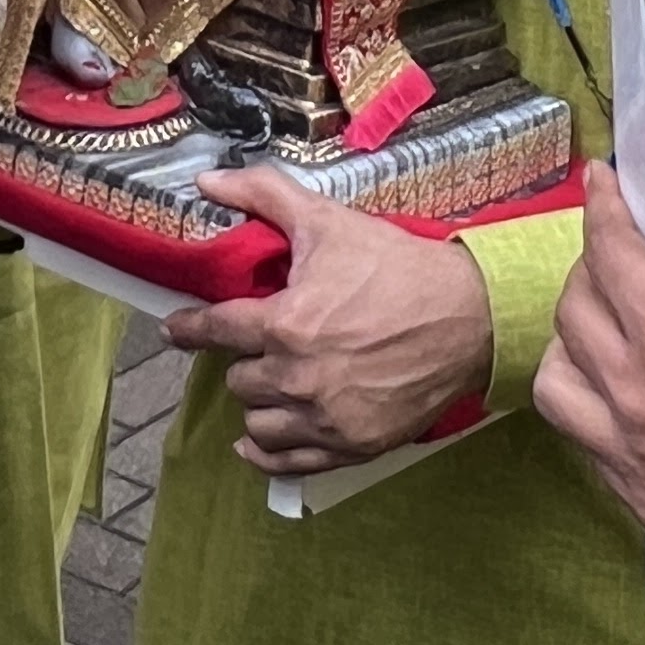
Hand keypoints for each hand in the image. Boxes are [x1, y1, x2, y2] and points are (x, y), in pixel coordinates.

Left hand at [166, 163, 494, 471]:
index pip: (215, 331)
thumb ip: (264, 196)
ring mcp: (326, 419)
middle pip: (239, 379)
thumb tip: (207, 182)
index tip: (177, 329)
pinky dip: (270, 452)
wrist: (467, 317)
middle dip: (246, 358)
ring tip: (273, 381)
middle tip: (264, 342)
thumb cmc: (395, 267)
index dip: (189, 328)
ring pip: (258, 422)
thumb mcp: (328, 221)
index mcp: (286, 324)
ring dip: (260, 401)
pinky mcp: (352, 446)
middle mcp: (299, 378)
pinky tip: (261, 437)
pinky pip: (289, 462)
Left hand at [534, 163, 644, 594]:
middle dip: (591, 272)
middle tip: (618, 262)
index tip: (600, 185)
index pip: (611, 251)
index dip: (603, 207)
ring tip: (608, 335)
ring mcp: (632, 454)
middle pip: (572, 310)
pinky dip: (596, 406)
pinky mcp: (640, 498)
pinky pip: (586, 438)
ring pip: (556, 380)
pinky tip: (630, 396)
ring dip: (575, 346)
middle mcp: (637, 395)